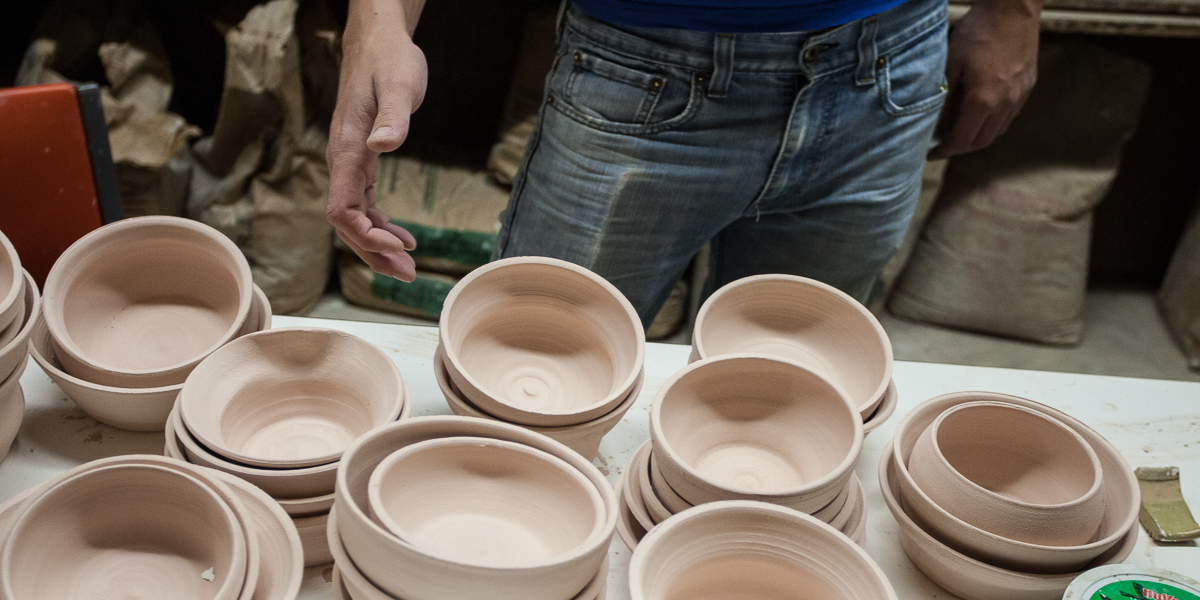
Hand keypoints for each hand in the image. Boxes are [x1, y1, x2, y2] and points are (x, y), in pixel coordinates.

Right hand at [326, 0, 427, 280]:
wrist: (377, 40)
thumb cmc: (388, 59)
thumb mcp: (398, 84)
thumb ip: (392, 116)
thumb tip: (384, 145)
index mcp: (347, 148)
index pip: (343, 209)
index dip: (366, 236)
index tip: (399, 247)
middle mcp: (342, 160)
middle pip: (346, 223)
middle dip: (373, 253)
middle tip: (407, 275)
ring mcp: (350, 162)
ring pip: (354, 218)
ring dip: (377, 246)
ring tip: (406, 269)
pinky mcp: (360, 160)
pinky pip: (363, 204)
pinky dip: (380, 226)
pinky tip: (403, 239)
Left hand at [928, 0, 1040, 159]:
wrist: (1013, 8)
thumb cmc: (979, 31)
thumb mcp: (950, 62)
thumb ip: (942, 96)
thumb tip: (931, 121)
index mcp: (984, 99)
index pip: (962, 140)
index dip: (945, 151)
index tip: (931, 154)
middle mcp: (1006, 103)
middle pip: (982, 141)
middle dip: (960, 148)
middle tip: (943, 146)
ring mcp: (1020, 95)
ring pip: (997, 130)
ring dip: (977, 137)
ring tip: (959, 131)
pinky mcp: (1028, 86)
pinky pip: (1009, 115)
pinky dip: (992, 123)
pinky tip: (980, 114)